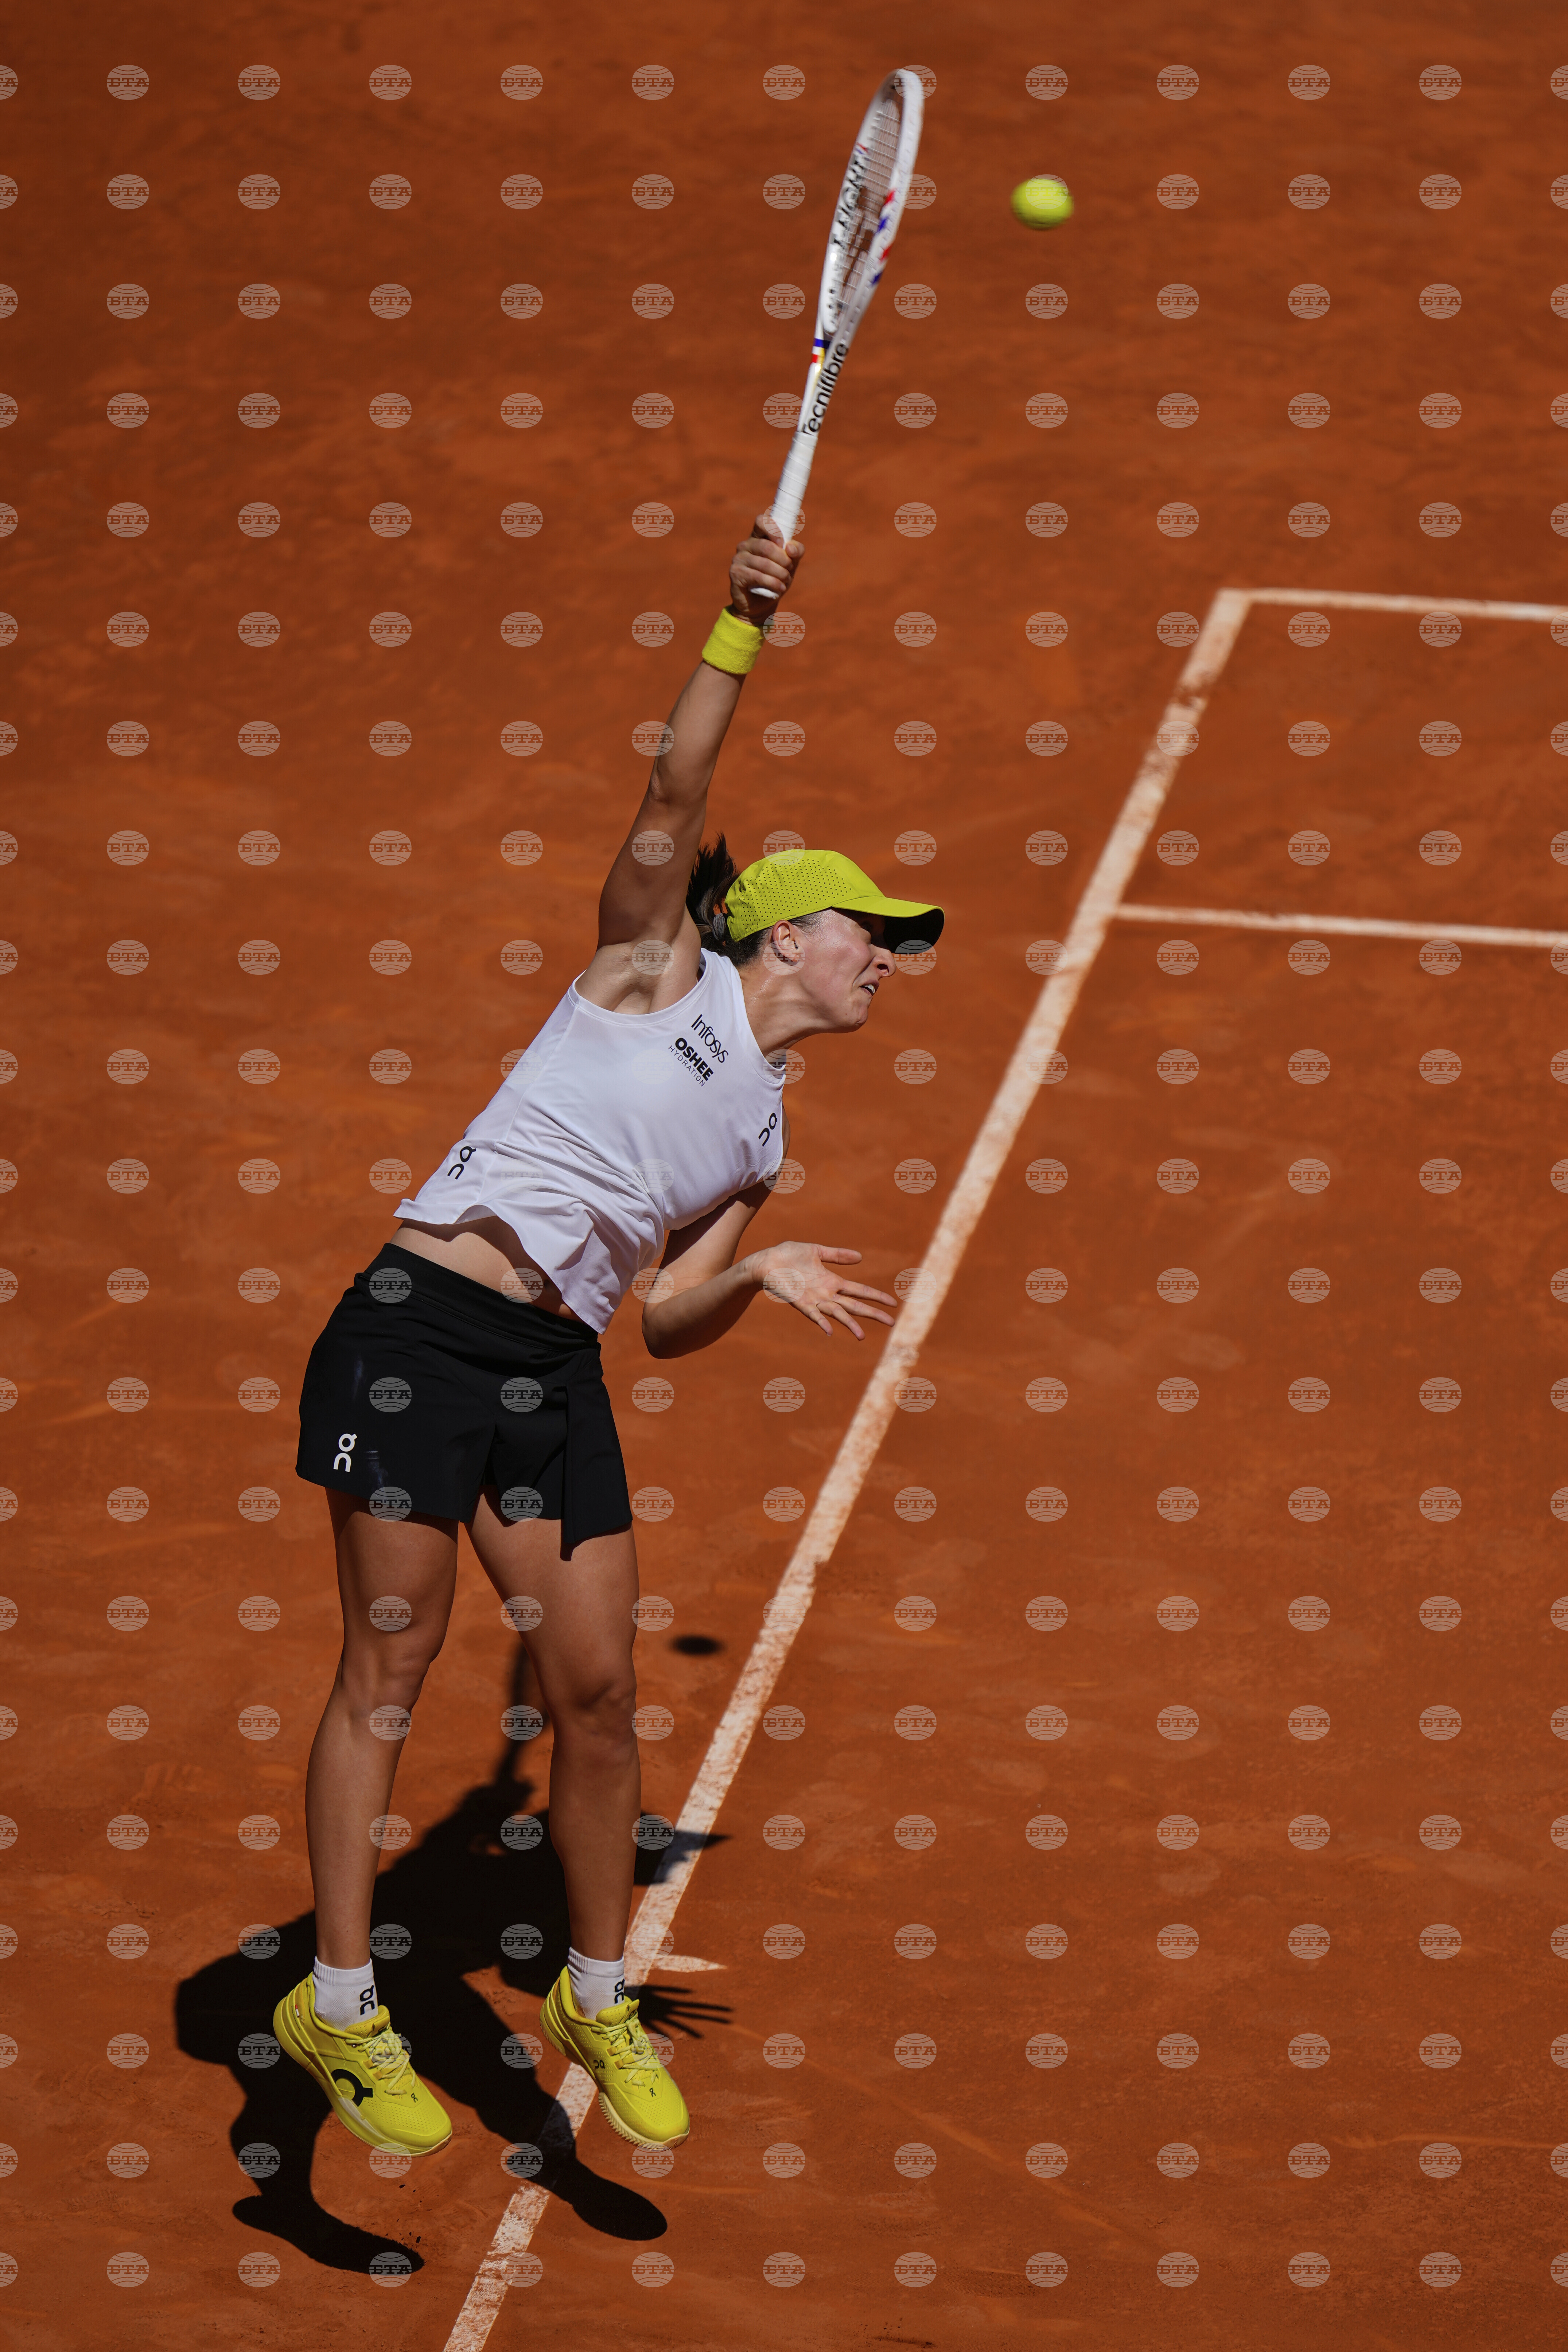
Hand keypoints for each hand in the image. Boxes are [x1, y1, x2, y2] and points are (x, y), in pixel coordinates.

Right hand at [728, 510, 801, 623]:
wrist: (760, 604)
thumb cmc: (775, 579)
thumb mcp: (789, 565)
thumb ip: (795, 552)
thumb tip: (791, 548)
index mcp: (757, 537)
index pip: (761, 521)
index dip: (774, 530)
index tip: (783, 544)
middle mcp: (745, 545)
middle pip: (767, 546)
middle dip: (783, 560)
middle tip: (789, 569)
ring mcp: (738, 559)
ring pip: (764, 563)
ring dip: (780, 574)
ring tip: (785, 582)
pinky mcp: (735, 573)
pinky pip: (757, 576)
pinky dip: (772, 583)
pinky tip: (779, 589)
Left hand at [751, 1242, 895, 1338]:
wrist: (766, 1262)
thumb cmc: (788, 1256)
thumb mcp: (816, 1251)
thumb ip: (837, 1255)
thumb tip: (860, 1257)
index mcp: (832, 1281)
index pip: (860, 1290)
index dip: (876, 1296)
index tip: (892, 1303)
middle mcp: (827, 1293)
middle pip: (855, 1305)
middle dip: (873, 1313)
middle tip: (892, 1322)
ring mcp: (814, 1299)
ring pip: (838, 1314)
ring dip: (850, 1325)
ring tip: (862, 1336)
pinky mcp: (800, 1302)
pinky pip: (813, 1315)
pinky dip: (821, 1323)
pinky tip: (830, 1331)